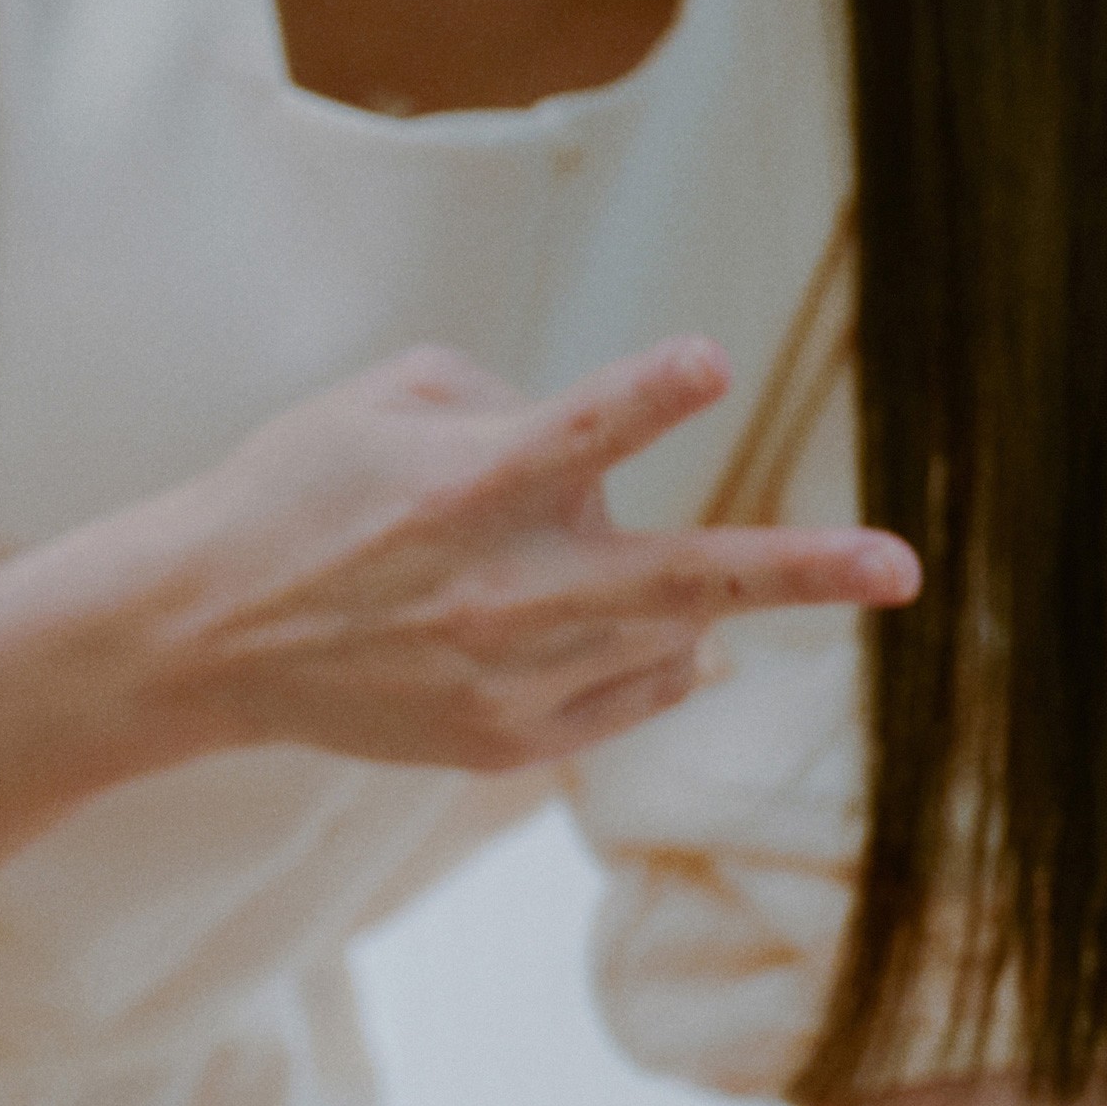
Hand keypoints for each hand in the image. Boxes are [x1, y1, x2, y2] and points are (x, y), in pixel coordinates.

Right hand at [79, 340, 920, 774]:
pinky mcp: (501, 743)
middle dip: (800, 571)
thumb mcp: (391, 398)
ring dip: (690, 599)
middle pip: (678, 578)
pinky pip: (627, 699)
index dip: (649, 395)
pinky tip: (656, 635)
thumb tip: (605, 451)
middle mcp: (496, 592)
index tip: (710, 362)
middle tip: (900, 568)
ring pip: (666, 638)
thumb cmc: (302, 489)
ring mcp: (504, 681)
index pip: (577, 434)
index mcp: (465, 488)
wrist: (207, 634)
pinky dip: (657, 660)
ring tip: (676, 586)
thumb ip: (511, 406)